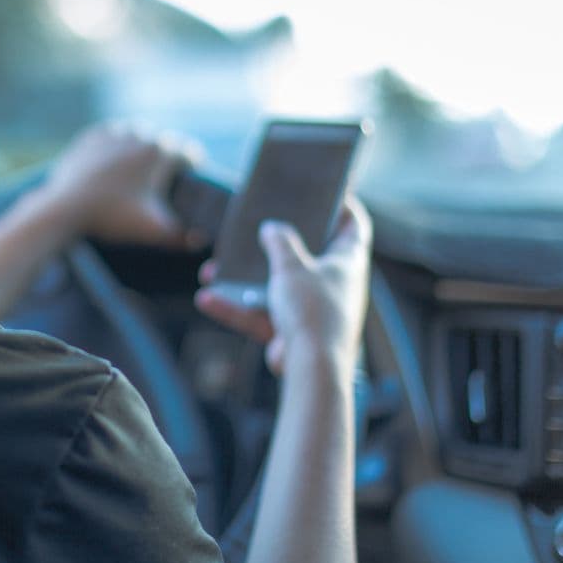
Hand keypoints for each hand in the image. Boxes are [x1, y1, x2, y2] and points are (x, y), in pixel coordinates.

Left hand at [36, 123, 204, 248]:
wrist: (66, 208)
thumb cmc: (112, 218)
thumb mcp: (151, 230)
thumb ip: (181, 237)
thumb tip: (202, 240)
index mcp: (159, 153)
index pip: (188, 152)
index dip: (193, 164)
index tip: (192, 175)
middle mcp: (138, 136)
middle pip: (163, 140)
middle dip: (169, 155)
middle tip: (168, 174)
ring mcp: (113, 134)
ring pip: (137, 133)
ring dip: (143, 144)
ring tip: (143, 162)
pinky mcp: (90, 138)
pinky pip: (111, 134)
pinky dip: (117, 143)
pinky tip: (116, 156)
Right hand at [194, 198, 371, 374]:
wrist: (312, 369)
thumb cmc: (312, 311)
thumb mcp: (291, 265)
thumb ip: (280, 242)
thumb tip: (273, 227)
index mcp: (348, 261)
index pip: (354, 226)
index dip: (342, 207)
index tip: (327, 194)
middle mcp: (335, 284)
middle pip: (310, 254)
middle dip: (281, 243)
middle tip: (263, 226)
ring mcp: (314, 309)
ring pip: (277, 286)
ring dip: (247, 279)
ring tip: (218, 268)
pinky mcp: (294, 331)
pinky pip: (262, 314)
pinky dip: (238, 308)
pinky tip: (208, 299)